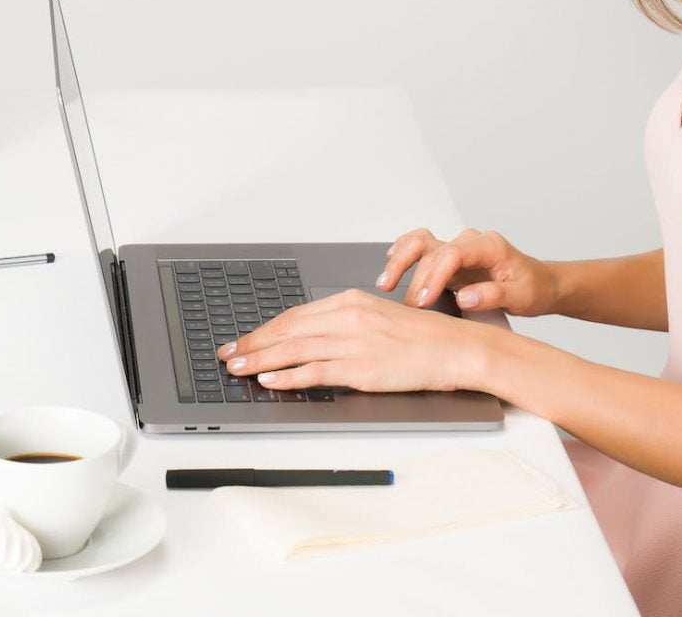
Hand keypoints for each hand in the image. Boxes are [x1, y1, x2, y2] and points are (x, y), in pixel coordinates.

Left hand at [215, 288, 493, 393]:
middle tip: (227, 354)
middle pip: (287, 330)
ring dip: (260, 360)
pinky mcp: (362, 369)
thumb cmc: (420, 336)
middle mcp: (348, 317)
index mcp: (350, 301)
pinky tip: (271, 380)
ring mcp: (354, 343)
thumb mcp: (377, 316)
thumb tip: (310, 336)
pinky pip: (316, 372)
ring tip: (237, 368)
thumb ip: (344, 322)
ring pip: (294, 350)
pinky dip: (289, 376)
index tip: (244, 339)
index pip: (295, 315)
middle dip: (252, 343)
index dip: (264, 329)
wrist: (454, 348)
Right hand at [375, 227, 559, 316]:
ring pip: (421, 243)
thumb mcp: (522, 296)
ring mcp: (457, 249)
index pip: (452, 254)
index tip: (424, 301)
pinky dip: (403, 252)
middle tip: (403, 302)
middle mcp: (469, 242)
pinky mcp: (449, 260)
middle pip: (430, 247)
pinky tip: (391, 262)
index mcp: (488, 245)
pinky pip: (421, 249)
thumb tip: (464, 297)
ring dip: (400, 259)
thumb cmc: (533, 288)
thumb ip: (493, 295)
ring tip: (384, 282)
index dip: (434, 276)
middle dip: (412, 274)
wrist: (541, 283)